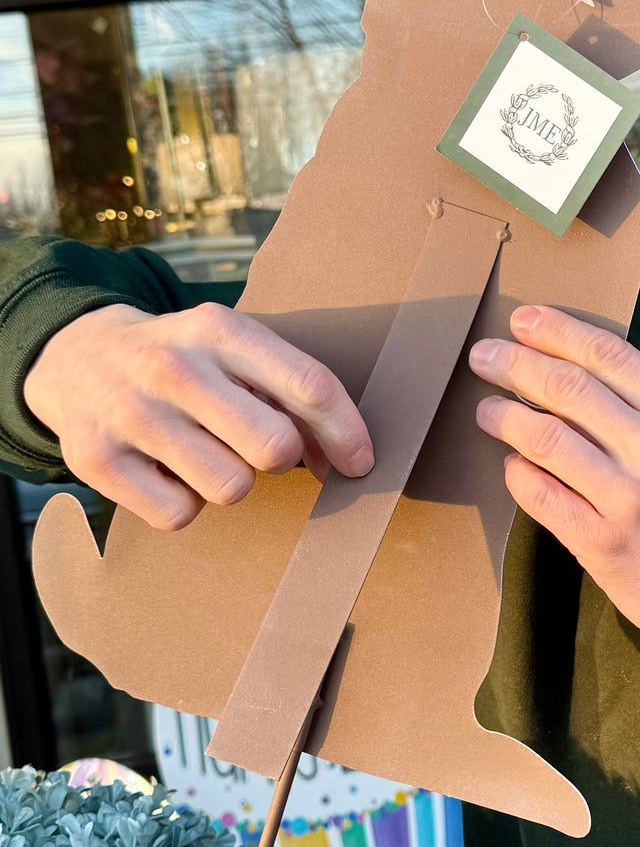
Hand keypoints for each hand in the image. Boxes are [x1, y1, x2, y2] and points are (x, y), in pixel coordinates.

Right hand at [23, 302, 373, 531]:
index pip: (308, 385)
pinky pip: (179, 515)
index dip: (347, 433)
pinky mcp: (96, 459)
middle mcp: (173, 367)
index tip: (358, 462)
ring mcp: (131, 413)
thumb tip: (347, 460)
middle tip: (260, 449)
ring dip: (231, 481)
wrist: (74, 357)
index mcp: (219, 330)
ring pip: (231, 488)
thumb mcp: (233, 351)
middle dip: (282, 458)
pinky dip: (184, 504)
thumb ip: (291, 395)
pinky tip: (167, 472)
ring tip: (205, 453)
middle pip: (274, 446)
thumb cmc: (183, 363)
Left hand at [470, 305, 639, 667]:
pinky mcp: (601, 544)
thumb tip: (601, 379)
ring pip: (542, 437)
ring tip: (487, 410)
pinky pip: (539, 495)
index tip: (525, 319)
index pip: (609, 354)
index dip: (557, 331)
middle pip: (567, 387)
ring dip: (504, 416)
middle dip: (515, 363)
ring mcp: (627, 498)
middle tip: (485, 355)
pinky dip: (517, 474)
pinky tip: (513, 466)